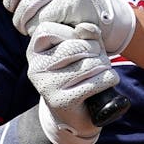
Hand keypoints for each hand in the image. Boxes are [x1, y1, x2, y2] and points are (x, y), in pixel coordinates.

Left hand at [0, 0, 136, 53]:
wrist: (93, 21)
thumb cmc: (55, 3)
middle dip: (12, 6)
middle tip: (22, 14)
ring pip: (25, 7)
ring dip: (23, 23)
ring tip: (34, 24)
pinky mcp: (73, 1)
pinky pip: (39, 20)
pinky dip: (37, 30)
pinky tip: (48, 29)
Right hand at [26, 21, 119, 143]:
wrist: (74, 115)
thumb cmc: (78, 74)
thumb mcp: (81, 48)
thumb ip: (85, 34)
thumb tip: (85, 28)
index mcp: (34, 52)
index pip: (49, 29)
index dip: (72, 32)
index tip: (81, 43)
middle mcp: (36, 69)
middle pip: (75, 46)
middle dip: (96, 50)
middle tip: (99, 59)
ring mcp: (48, 86)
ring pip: (90, 64)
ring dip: (105, 65)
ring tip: (101, 71)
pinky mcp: (63, 102)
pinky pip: (98, 80)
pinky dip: (109, 79)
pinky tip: (106, 82)